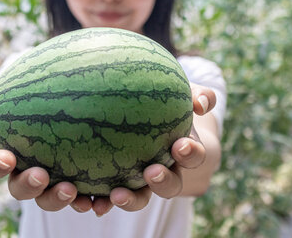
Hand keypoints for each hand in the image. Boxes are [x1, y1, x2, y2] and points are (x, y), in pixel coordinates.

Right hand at [0, 78, 84, 211]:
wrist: (69, 107)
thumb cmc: (33, 100)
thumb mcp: (14, 93)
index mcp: (7, 154)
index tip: (6, 158)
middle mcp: (25, 173)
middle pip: (20, 189)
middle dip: (28, 186)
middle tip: (41, 176)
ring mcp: (51, 183)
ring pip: (48, 199)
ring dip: (56, 198)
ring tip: (71, 190)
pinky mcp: (76, 186)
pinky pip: (79, 199)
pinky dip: (87, 202)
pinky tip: (98, 200)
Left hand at [90, 83, 216, 216]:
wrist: (140, 111)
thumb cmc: (163, 97)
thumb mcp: (183, 91)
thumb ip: (198, 94)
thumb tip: (203, 102)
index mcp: (183, 150)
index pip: (193, 155)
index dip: (190, 153)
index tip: (180, 145)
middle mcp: (165, 170)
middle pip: (169, 185)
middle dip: (163, 182)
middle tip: (151, 172)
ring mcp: (140, 181)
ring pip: (140, 197)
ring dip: (131, 200)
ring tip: (116, 195)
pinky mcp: (117, 184)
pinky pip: (109, 196)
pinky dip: (101, 201)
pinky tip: (88, 201)